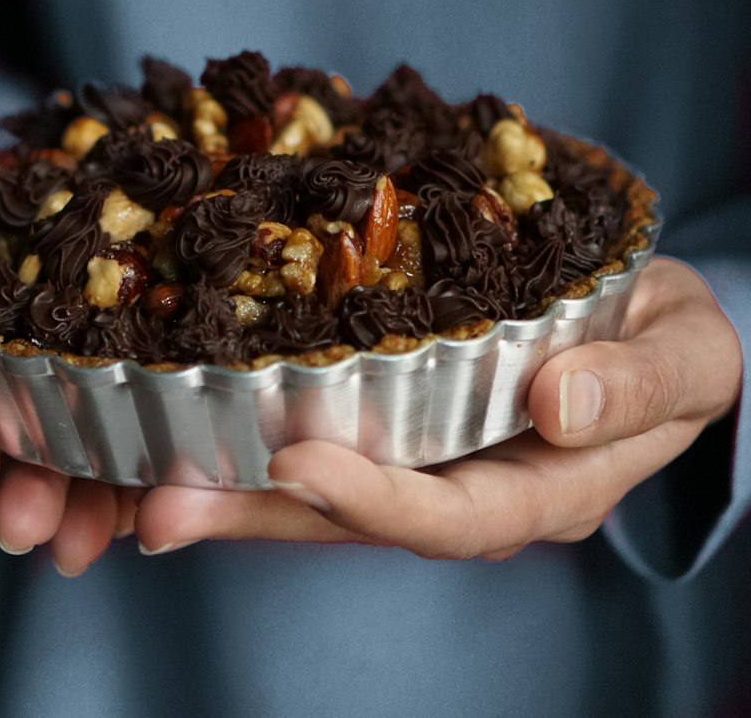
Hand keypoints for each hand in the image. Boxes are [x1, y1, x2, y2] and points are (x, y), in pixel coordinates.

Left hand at [134, 256, 742, 559]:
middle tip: (162, 499)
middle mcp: (473, 483)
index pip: (456, 512)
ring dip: (233, 480)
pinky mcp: (400, 408)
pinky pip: (324, 427)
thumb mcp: (689, 355)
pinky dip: (254, 428)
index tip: (298, 460)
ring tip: (142, 475)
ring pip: (324, 481)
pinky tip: (183, 415)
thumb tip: (559, 405)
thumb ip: (638, 384)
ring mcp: (430, 452)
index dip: (375, 496)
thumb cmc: (675, 341)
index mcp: (547, 485)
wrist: (656, 321)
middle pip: (359, 512)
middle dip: (261, 510)